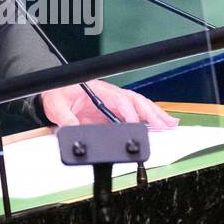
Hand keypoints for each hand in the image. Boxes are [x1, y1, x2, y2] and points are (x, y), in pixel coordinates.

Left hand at [40, 80, 178, 128]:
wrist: (53, 92)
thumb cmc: (56, 95)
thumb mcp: (57, 107)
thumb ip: (67, 119)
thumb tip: (75, 132)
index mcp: (99, 91)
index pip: (119, 100)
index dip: (129, 112)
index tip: (136, 124)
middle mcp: (110, 95)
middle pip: (135, 101)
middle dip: (151, 113)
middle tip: (164, 125)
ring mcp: (113, 103)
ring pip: (139, 106)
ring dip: (155, 114)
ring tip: (170, 124)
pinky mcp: (113, 112)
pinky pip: (134, 113)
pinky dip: (149, 118)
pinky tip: (160, 124)